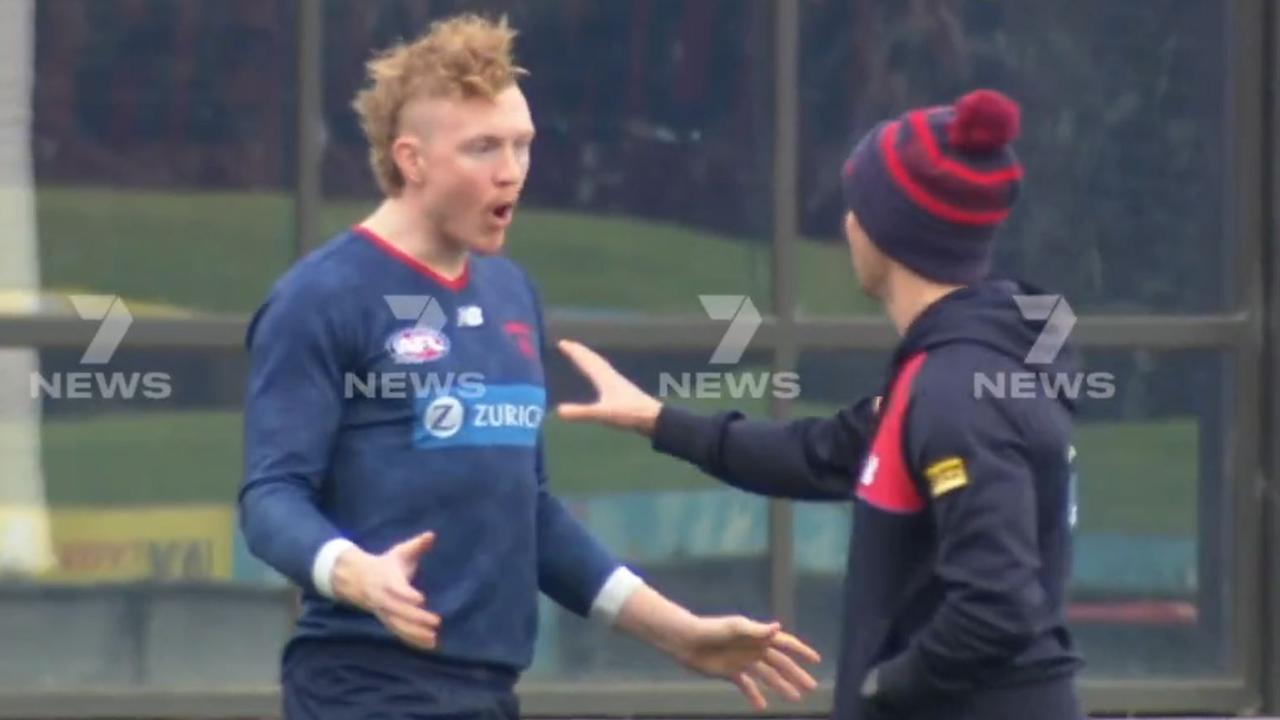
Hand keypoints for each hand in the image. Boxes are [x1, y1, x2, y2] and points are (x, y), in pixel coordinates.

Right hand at [332, 531, 440, 650]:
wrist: (357, 580)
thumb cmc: (385, 565)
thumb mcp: (399, 552)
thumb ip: (417, 545)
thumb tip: (431, 535)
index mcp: (387, 580)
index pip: (396, 589)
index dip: (407, 594)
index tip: (422, 599)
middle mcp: (384, 599)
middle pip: (399, 611)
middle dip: (416, 618)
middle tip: (436, 622)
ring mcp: (384, 612)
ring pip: (398, 626)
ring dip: (415, 634)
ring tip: (434, 639)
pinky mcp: (388, 621)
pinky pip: (399, 633)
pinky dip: (413, 640)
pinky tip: (429, 646)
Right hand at [556, 339, 662, 434]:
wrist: (654, 419)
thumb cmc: (630, 414)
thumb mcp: (603, 414)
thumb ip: (581, 412)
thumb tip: (558, 411)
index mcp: (605, 379)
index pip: (586, 361)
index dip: (574, 352)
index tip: (561, 342)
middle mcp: (610, 377)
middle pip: (593, 360)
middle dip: (579, 352)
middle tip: (567, 344)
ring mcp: (617, 384)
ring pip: (600, 366)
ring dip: (588, 359)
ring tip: (581, 357)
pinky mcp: (622, 392)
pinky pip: (604, 376)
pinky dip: (597, 371)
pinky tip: (599, 379)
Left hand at [677, 615, 821, 710]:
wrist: (688, 640)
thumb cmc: (712, 630)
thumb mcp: (735, 628)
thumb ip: (756, 630)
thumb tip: (778, 628)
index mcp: (758, 636)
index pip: (784, 643)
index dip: (800, 650)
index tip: (816, 660)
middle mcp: (753, 648)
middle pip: (780, 663)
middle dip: (796, 674)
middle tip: (811, 687)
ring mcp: (743, 661)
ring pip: (767, 676)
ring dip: (781, 686)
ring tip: (795, 698)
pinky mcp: (731, 672)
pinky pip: (747, 685)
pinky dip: (754, 695)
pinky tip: (762, 706)